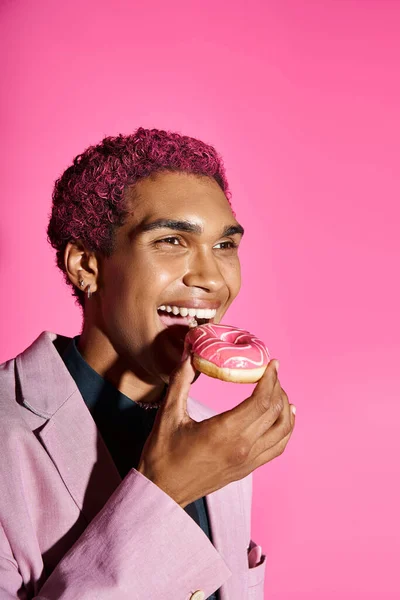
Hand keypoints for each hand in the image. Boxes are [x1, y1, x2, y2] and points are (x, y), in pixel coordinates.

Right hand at [137, 357, 294, 507]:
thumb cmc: (163, 454)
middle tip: (271, 372)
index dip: (271, 379)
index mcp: (225, 432)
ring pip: (283, 431)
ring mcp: (248, 461)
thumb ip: (180, 382)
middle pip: (275, 412)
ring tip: (278, 390)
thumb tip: (189, 355)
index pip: (262, 401)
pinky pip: (277, 447)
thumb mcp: (168, 414)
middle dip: (278, 388)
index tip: (272, 364)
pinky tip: (284, 417)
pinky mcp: (248, 469)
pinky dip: (285, 429)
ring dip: (285, 407)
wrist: (162, 491)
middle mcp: (242, 447)